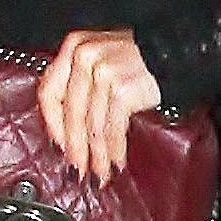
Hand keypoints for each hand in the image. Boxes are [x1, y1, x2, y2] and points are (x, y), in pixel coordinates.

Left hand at [38, 29, 160, 185]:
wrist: (171, 53)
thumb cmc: (134, 60)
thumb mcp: (98, 61)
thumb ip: (78, 86)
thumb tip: (64, 134)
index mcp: (73, 47)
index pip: (49, 93)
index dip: (53, 126)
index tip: (59, 147)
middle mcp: (84, 56)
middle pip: (71, 113)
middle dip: (74, 148)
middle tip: (77, 170)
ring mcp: (104, 72)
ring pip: (92, 124)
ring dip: (96, 156)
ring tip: (99, 174)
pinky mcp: (123, 88)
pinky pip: (112, 128)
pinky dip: (114, 150)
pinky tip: (115, 163)